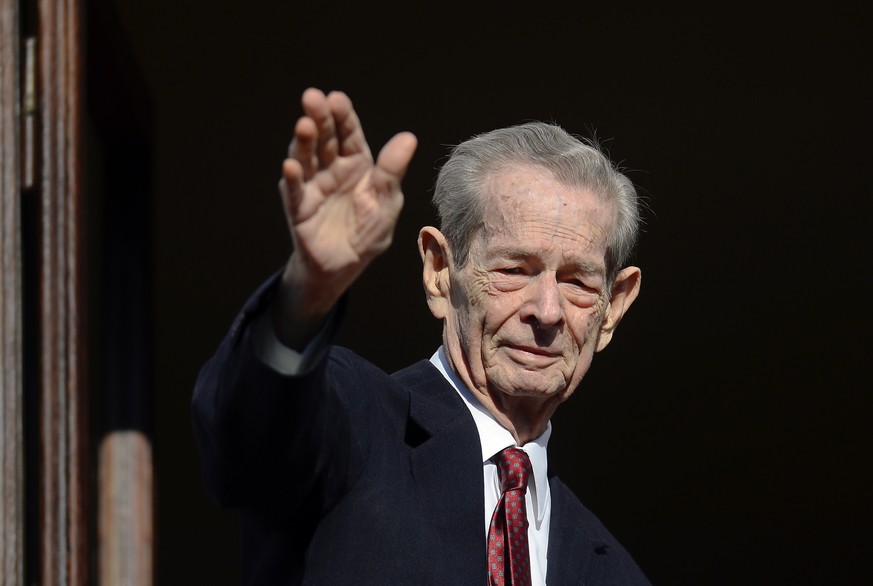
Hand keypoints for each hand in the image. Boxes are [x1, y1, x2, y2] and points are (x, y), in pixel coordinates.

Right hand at [274, 88, 417, 345]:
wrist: (345, 266)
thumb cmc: (368, 231)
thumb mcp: (387, 201)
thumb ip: (392, 171)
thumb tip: (409, 137)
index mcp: (357, 164)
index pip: (349, 134)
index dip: (343, 116)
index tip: (337, 98)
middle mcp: (331, 169)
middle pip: (325, 139)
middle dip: (319, 118)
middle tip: (312, 98)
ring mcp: (312, 185)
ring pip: (306, 158)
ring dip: (303, 141)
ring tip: (304, 124)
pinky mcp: (298, 207)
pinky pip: (295, 191)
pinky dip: (293, 178)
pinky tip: (291, 165)